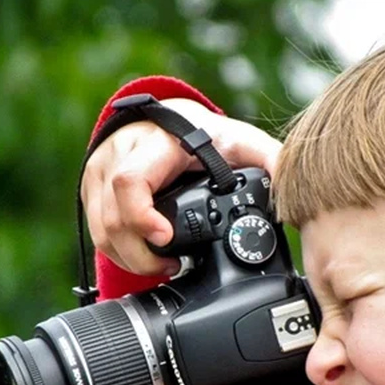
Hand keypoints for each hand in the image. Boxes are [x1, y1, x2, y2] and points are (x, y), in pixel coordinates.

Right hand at [82, 98, 282, 275]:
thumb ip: (268, 159)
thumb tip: (293, 185)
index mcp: (155, 144)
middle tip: (172, 265)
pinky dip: (119, 251)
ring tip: (162, 266)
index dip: (142, 216)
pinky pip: (96, 230)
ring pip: (101, 229)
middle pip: (112, 217)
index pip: (130, 182)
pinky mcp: (91, 189)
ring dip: (129, 257)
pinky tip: (145, 257)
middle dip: (140, 253)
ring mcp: (100, 173)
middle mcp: (119, 156)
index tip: (166, 240)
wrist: (169, 119)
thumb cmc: (204, 132)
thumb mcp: (239, 140)